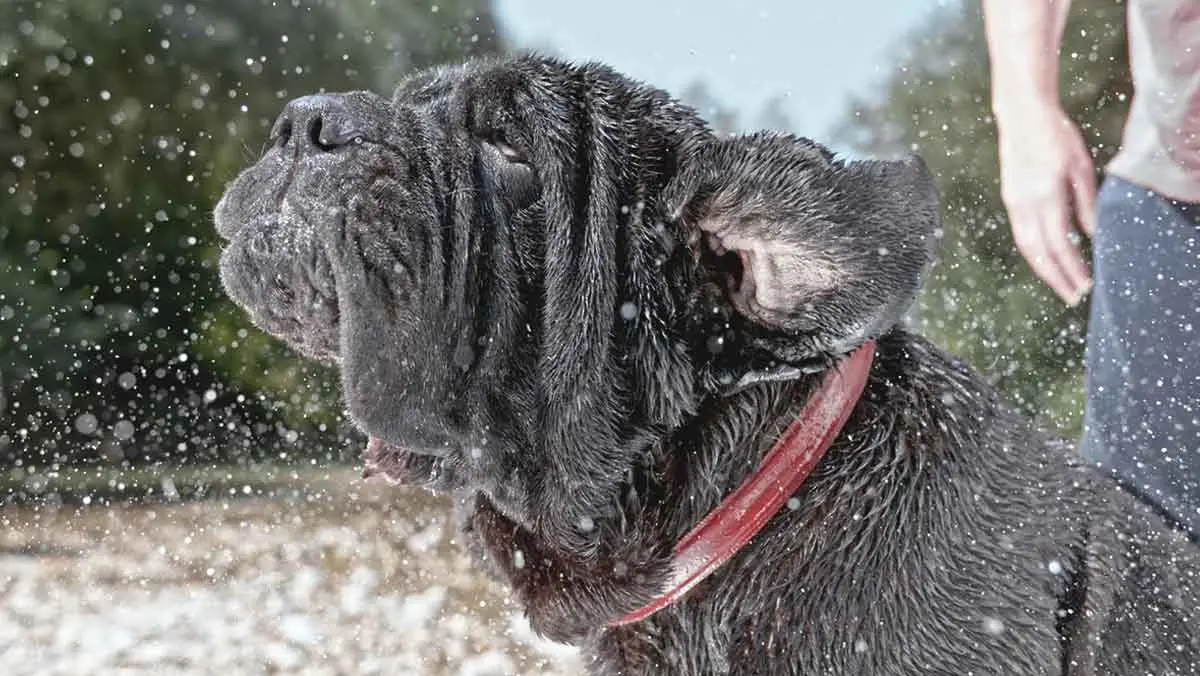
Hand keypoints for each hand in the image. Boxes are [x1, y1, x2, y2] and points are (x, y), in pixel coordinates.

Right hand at [996, 103, 1096, 304]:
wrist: (1021, 115)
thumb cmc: (1056, 135)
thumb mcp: (1080, 166)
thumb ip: (1085, 202)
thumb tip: (1092, 235)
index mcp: (1045, 195)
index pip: (1059, 243)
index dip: (1072, 267)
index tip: (1086, 284)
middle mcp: (1025, 204)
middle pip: (1038, 253)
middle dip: (1056, 278)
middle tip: (1073, 296)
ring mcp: (1014, 203)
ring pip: (1026, 247)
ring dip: (1044, 269)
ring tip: (1061, 284)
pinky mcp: (1010, 200)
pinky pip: (1021, 234)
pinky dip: (1035, 252)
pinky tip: (1048, 258)